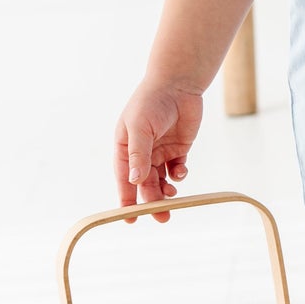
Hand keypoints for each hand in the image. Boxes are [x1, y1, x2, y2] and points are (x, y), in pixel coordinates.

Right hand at [113, 79, 204, 222]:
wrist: (178, 84)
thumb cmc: (151, 102)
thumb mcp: (140, 127)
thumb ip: (138, 155)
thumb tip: (133, 181)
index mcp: (125, 148)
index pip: (124, 179)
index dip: (126, 200)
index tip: (129, 219)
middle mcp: (141, 153)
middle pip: (145, 184)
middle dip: (152, 202)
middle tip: (162, 217)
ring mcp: (160, 151)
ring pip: (161, 180)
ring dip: (166, 191)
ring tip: (172, 196)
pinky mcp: (178, 148)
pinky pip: (177, 169)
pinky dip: (179, 174)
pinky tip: (180, 171)